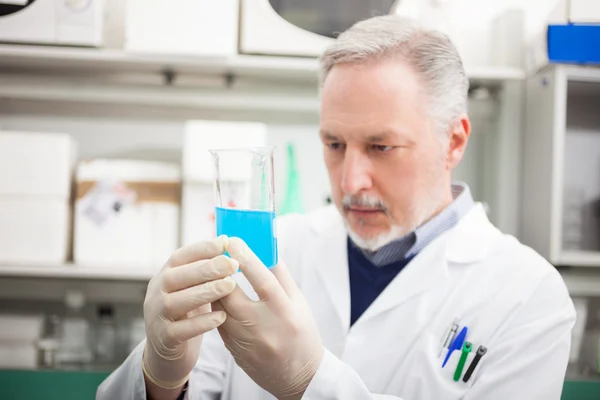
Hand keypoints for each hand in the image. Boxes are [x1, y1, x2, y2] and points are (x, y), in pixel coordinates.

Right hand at [142, 236, 237, 390]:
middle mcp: (155, 294)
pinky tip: (221, 317)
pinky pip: (181, 330)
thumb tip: (229, 249)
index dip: (201, 248)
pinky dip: (201, 323)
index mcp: (163, 277)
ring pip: (177, 302)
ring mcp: (156, 317)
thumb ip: (204, 273)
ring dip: (205, 292)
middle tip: (232, 264)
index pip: (179, 257)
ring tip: (230, 286)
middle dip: (206, 268)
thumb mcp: (191, 290)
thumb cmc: (186, 316)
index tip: (224, 241)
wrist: (167, 356)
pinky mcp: (163, 339)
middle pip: (176, 276)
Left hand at [213, 238, 323, 399]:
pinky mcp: (233, 351)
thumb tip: (265, 248)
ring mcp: (245, 342)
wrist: (299, 377)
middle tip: (218, 256)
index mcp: (283, 312)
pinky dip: (217, 307)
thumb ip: (281, 276)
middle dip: (221, 272)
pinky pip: (218, 323)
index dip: (245, 257)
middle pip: (230, 294)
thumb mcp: (298, 303)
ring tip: (218, 275)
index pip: (261, 279)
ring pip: (219, 308)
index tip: (233, 241)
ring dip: (216, 289)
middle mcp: (263, 327)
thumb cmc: (302, 333)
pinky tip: (220, 297)